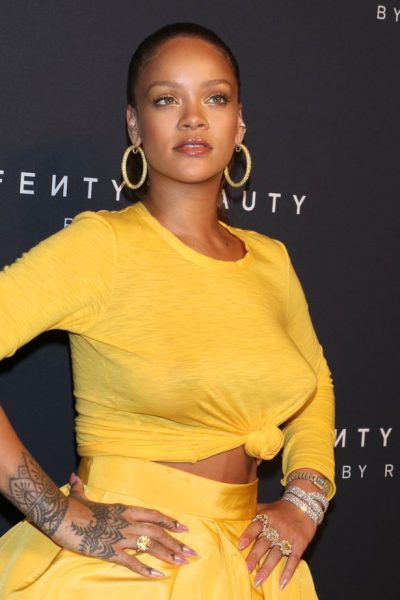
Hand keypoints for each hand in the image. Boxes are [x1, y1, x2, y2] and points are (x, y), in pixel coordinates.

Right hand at [51, 473, 197, 578]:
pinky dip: (145, 569)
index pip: (153, 515)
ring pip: (150, 546)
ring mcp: (120, 536)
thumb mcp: (80, 496)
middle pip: (158, 532)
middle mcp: (127, 522)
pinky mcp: (110, 551)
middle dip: (176, 543)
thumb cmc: (72, 507)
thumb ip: (81, 488)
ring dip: (168, 554)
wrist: (61, 516)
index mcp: (124, 509)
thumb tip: (73, 478)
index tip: (184, 529)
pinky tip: (157, 575)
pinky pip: (132, 562)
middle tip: (191, 553)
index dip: (170, 521)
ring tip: (182, 563)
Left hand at [238, 499, 316, 589]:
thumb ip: (254, 512)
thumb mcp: (267, 507)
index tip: (240, 546)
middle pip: (264, 543)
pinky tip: (282, 583)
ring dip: (267, 568)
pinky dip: (288, 572)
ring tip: (258, 580)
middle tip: (247, 568)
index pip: (256, 526)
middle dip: (255, 556)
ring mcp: (289, 537)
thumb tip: (238, 515)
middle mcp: (277, 527)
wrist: (304, 506)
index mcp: (268, 517)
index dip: (248, 536)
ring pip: (276, 554)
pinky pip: (293, 560)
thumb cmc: (281, 509)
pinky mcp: (300, 545)